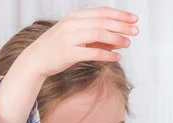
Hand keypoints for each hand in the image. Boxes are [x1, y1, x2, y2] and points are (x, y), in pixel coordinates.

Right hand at [19, 6, 138, 79]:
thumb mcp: (77, 37)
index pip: (101, 12)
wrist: (36, 59)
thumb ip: (96, 37)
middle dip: (121, 25)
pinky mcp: (68, 54)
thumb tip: (120, 39)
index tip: (134, 19)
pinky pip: (92, 52)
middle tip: (136, 31)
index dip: (119, 14)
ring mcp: (69, 38)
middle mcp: (72, 24)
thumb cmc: (58, 49)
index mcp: (75, 17)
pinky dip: (107, 55)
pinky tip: (117, 57)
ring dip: (116, 39)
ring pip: (98, 34)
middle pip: (102, 21)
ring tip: (128, 43)